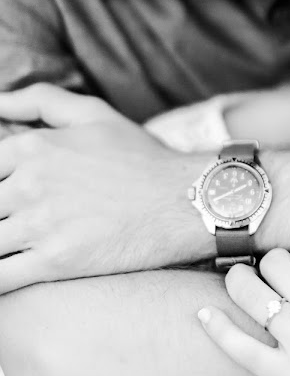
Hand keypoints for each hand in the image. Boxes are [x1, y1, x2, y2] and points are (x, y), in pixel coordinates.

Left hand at [0, 84, 211, 291]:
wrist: (185, 200)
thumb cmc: (141, 157)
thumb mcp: (93, 113)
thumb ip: (39, 101)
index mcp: (32, 147)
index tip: (7, 201)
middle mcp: (29, 183)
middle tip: (10, 220)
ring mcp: (40, 224)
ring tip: (10, 244)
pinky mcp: (54, 262)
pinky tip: (5, 274)